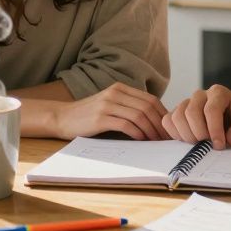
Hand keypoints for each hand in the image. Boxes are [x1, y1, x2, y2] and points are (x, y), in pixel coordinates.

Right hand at [53, 83, 170, 140]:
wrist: (62, 117)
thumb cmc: (88, 115)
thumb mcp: (110, 105)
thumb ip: (128, 107)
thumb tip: (154, 122)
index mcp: (120, 88)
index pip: (150, 99)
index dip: (162, 114)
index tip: (168, 128)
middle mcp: (115, 93)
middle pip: (147, 107)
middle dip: (160, 124)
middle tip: (166, 138)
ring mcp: (108, 104)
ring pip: (139, 115)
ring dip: (151, 130)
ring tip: (155, 141)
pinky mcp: (101, 118)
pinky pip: (126, 124)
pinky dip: (137, 133)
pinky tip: (141, 140)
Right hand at [162, 85, 230, 149]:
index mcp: (219, 93)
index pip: (211, 110)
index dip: (214, 129)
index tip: (219, 145)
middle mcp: (200, 94)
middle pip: (191, 111)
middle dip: (199, 133)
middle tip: (208, 146)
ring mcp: (187, 102)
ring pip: (177, 116)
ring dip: (187, 135)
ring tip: (199, 145)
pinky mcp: (178, 112)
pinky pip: (168, 121)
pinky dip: (174, 133)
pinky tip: (188, 141)